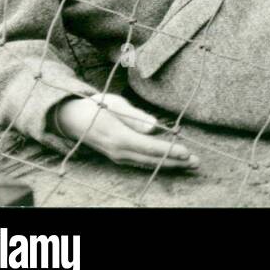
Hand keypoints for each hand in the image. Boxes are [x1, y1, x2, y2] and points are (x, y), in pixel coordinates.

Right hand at [52, 92, 198, 170]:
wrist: (72, 119)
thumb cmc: (97, 106)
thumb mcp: (116, 104)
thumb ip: (136, 116)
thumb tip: (155, 126)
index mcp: (119, 137)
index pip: (149, 147)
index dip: (169, 151)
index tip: (187, 152)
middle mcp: (119, 152)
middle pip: (152, 160)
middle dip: (175, 162)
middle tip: (197, 163)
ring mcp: (118, 156)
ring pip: (148, 163)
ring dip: (169, 164)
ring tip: (190, 164)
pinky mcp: (118, 156)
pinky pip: (141, 162)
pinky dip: (158, 163)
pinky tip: (171, 163)